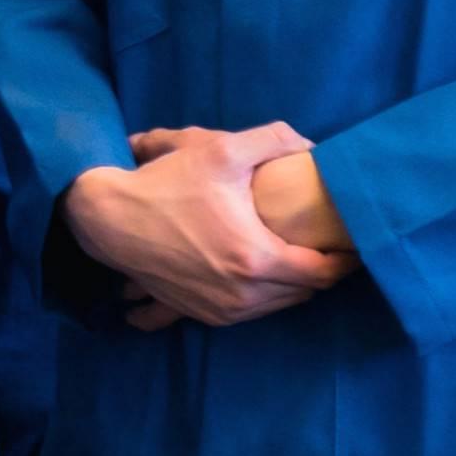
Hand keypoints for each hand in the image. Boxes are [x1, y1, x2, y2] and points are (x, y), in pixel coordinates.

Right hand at [70, 126, 355, 327]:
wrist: (105, 220)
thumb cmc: (164, 185)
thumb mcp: (218, 150)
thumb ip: (272, 140)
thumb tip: (312, 145)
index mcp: (257, 259)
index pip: (324, 273)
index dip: (345, 259)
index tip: (350, 242)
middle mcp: (242, 294)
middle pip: (305, 293)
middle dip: (318, 271)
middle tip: (322, 245)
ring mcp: (218, 310)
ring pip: (276, 307)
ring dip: (289, 286)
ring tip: (291, 258)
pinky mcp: (196, 313)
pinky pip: (243, 315)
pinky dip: (257, 300)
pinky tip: (254, 278)